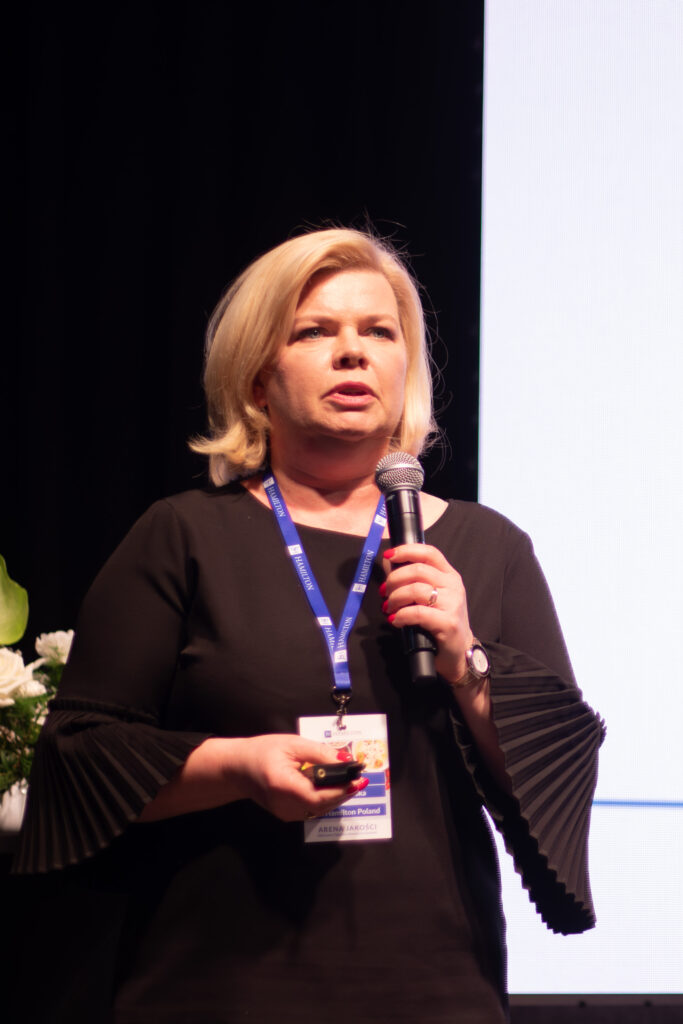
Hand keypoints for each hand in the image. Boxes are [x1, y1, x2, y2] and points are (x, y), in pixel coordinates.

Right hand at [227, 733, 367, 821]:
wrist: (238, 768)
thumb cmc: (263, 751)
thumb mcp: (292, 745)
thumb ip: (320, 753)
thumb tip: (346, 760)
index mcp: (283, 785)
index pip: (318, 795)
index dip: (341, 790)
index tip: (358, 779)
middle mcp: (284, 805)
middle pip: (322, 805)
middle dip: (344, 792)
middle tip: (360, 778)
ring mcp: (285, 814)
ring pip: (319, 810)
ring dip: (337, 797)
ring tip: (351, 781)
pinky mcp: (287, 815)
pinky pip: (312, 809)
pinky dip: (326, 800)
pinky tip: (334, 787)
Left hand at [381, 544, 473, 684]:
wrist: (458, 652)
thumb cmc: (440, 623)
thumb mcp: (430, 597)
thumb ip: (413, 580)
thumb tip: (390, 564)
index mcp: (449, 575)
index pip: (429, 552)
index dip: (406, 550)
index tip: (388, 555)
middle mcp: (453, 586)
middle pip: (418, 570)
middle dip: (394, 579)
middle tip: (384, 592)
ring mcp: (453, 604)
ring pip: (416, 589)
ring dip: (395, 598)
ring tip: (388, 607)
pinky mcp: (448, 623)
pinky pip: (418, 613)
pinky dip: (401, 615)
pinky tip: (395, 620)